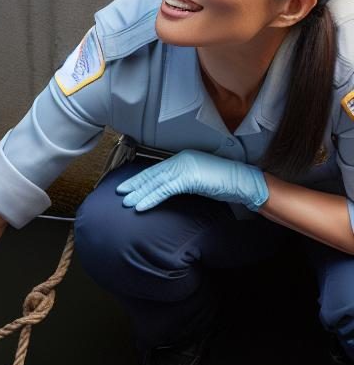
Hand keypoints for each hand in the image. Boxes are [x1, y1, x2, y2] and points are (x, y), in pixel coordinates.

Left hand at [117, 149, 267, 211]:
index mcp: (184, 158)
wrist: (246, 182)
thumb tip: (171, 189)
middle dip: (135, 184)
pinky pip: (165, 190)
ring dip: (139, 193)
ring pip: (156, 182)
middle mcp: (181, 159)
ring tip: (126, 202)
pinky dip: (151, 198)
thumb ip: (185, 180)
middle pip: (153, 174)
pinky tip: (140, 206)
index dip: (142, 178)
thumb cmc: (227, 182)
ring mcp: (184, 167)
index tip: (129, 185)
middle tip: (119, 191)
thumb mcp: (201, 180)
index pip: (158, 169)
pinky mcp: (188, 178)